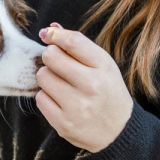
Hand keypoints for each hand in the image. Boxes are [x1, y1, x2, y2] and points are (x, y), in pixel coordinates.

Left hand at [36, 23, 133, 152]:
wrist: (119, 131)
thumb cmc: (107, 91)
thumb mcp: (102, 65)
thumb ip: (78, 45)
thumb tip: (51, 28)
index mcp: (103, 67)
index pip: (72, 42)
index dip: (55, 34)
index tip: (48, 34)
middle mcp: (91, 86)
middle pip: (51, 57)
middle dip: (50, 57)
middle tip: (58, 65)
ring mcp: (77, 106)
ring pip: (42, 77)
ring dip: (47, 78)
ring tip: (62, 85)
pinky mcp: (64, 123)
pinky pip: (40, 99)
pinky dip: (47, 97)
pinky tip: (60, 101)